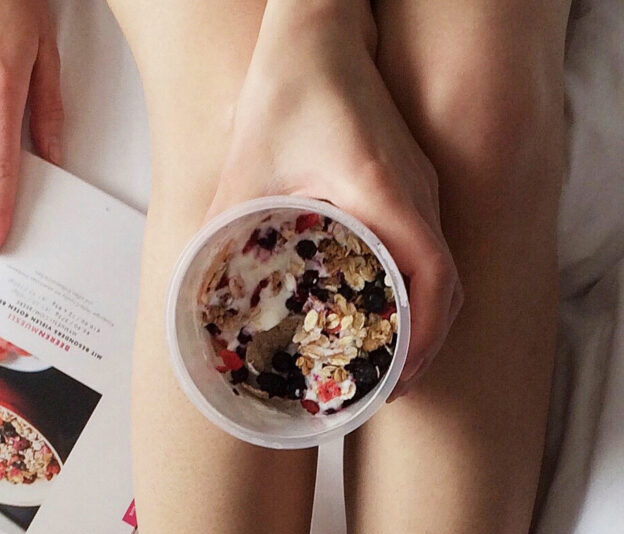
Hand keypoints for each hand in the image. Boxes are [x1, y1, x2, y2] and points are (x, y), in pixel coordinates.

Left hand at [209, 2, 462, 396]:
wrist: (316, 33)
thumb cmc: (285, 91)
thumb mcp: (244, 170)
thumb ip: (223, 231)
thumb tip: (198, 292)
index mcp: (382, 190)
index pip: (433, 277)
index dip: (424, 336)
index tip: (399, 377)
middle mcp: (416, 190)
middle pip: (449, 285)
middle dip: (427, 343)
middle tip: (390, 385)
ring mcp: (420, 183)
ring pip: (444, 265)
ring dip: (425, 317)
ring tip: (389, 358)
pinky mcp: (410, 178)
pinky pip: (428, 243)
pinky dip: (417, 285)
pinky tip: (381, 304)